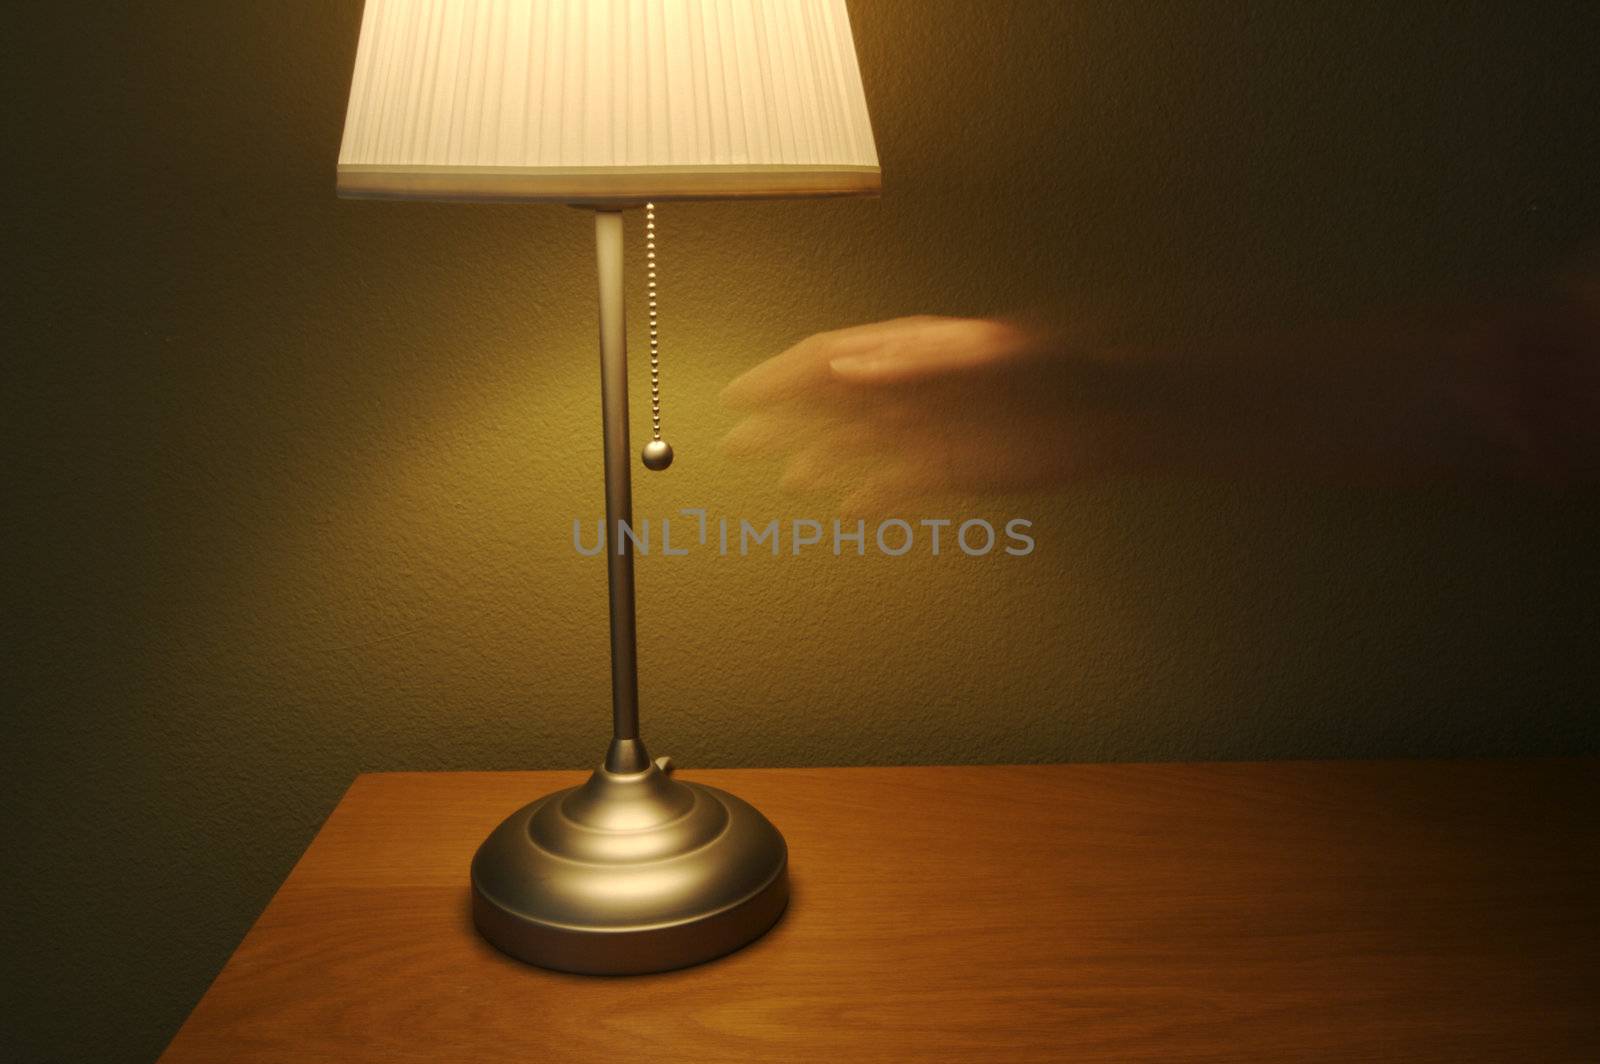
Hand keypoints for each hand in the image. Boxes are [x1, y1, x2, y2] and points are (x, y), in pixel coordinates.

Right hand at [720, 316, 1132, 511]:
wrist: (1103, 411)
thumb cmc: (1049, 366)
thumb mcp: (978, 354)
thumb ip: (908, 361)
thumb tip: (841, 370)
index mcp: (907, 350)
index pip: (826, 360)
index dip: (777, 378)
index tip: (738, 398)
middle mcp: (908, 388)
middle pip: (828, 404)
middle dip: (779, 421)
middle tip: (735, 442)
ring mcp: (926, 428)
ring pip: (855, 446)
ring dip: (816, 461)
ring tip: (785, 481)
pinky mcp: (950, 466)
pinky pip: (895, 484)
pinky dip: (869, 496)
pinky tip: (848, 510)